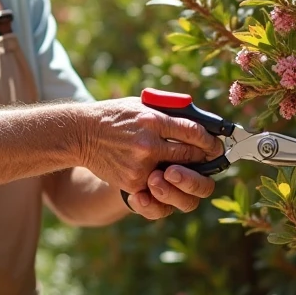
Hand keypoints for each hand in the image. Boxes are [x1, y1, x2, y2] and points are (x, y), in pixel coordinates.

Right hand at [79, 97, 224, 217]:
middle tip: (208, 157)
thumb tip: (200, 122)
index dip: (209, 140)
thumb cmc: (115, 117)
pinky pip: (160, 189)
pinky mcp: (133, 183)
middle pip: (191, 156)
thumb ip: (168, 113)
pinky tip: (167, 178)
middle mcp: (148, 144)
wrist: (82, 135)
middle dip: (204, 158)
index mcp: (152, 120)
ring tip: (186, 169)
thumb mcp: (141, 105)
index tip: (213, 143)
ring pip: (179, 176)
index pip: (194, 132)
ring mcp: (141, 166)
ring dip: (188, 175)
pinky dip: (167, 185)